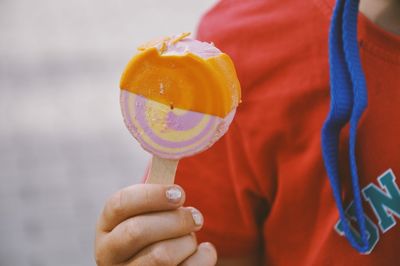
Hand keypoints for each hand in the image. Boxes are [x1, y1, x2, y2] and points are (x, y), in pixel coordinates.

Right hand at [94, 184, 216, 264]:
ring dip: (187, 241)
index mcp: (106, 226)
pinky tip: (202, 251)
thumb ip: (156, 193)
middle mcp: (108, 254)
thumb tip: (174, 147)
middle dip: (175, 220)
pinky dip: (203, 258)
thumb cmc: (156, 233)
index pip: (120, 203)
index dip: (152, 195)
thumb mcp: (147, 214)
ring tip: (191, 236)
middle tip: (195, 216)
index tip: (180, 193)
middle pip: (138, 231)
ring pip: (161, 256)